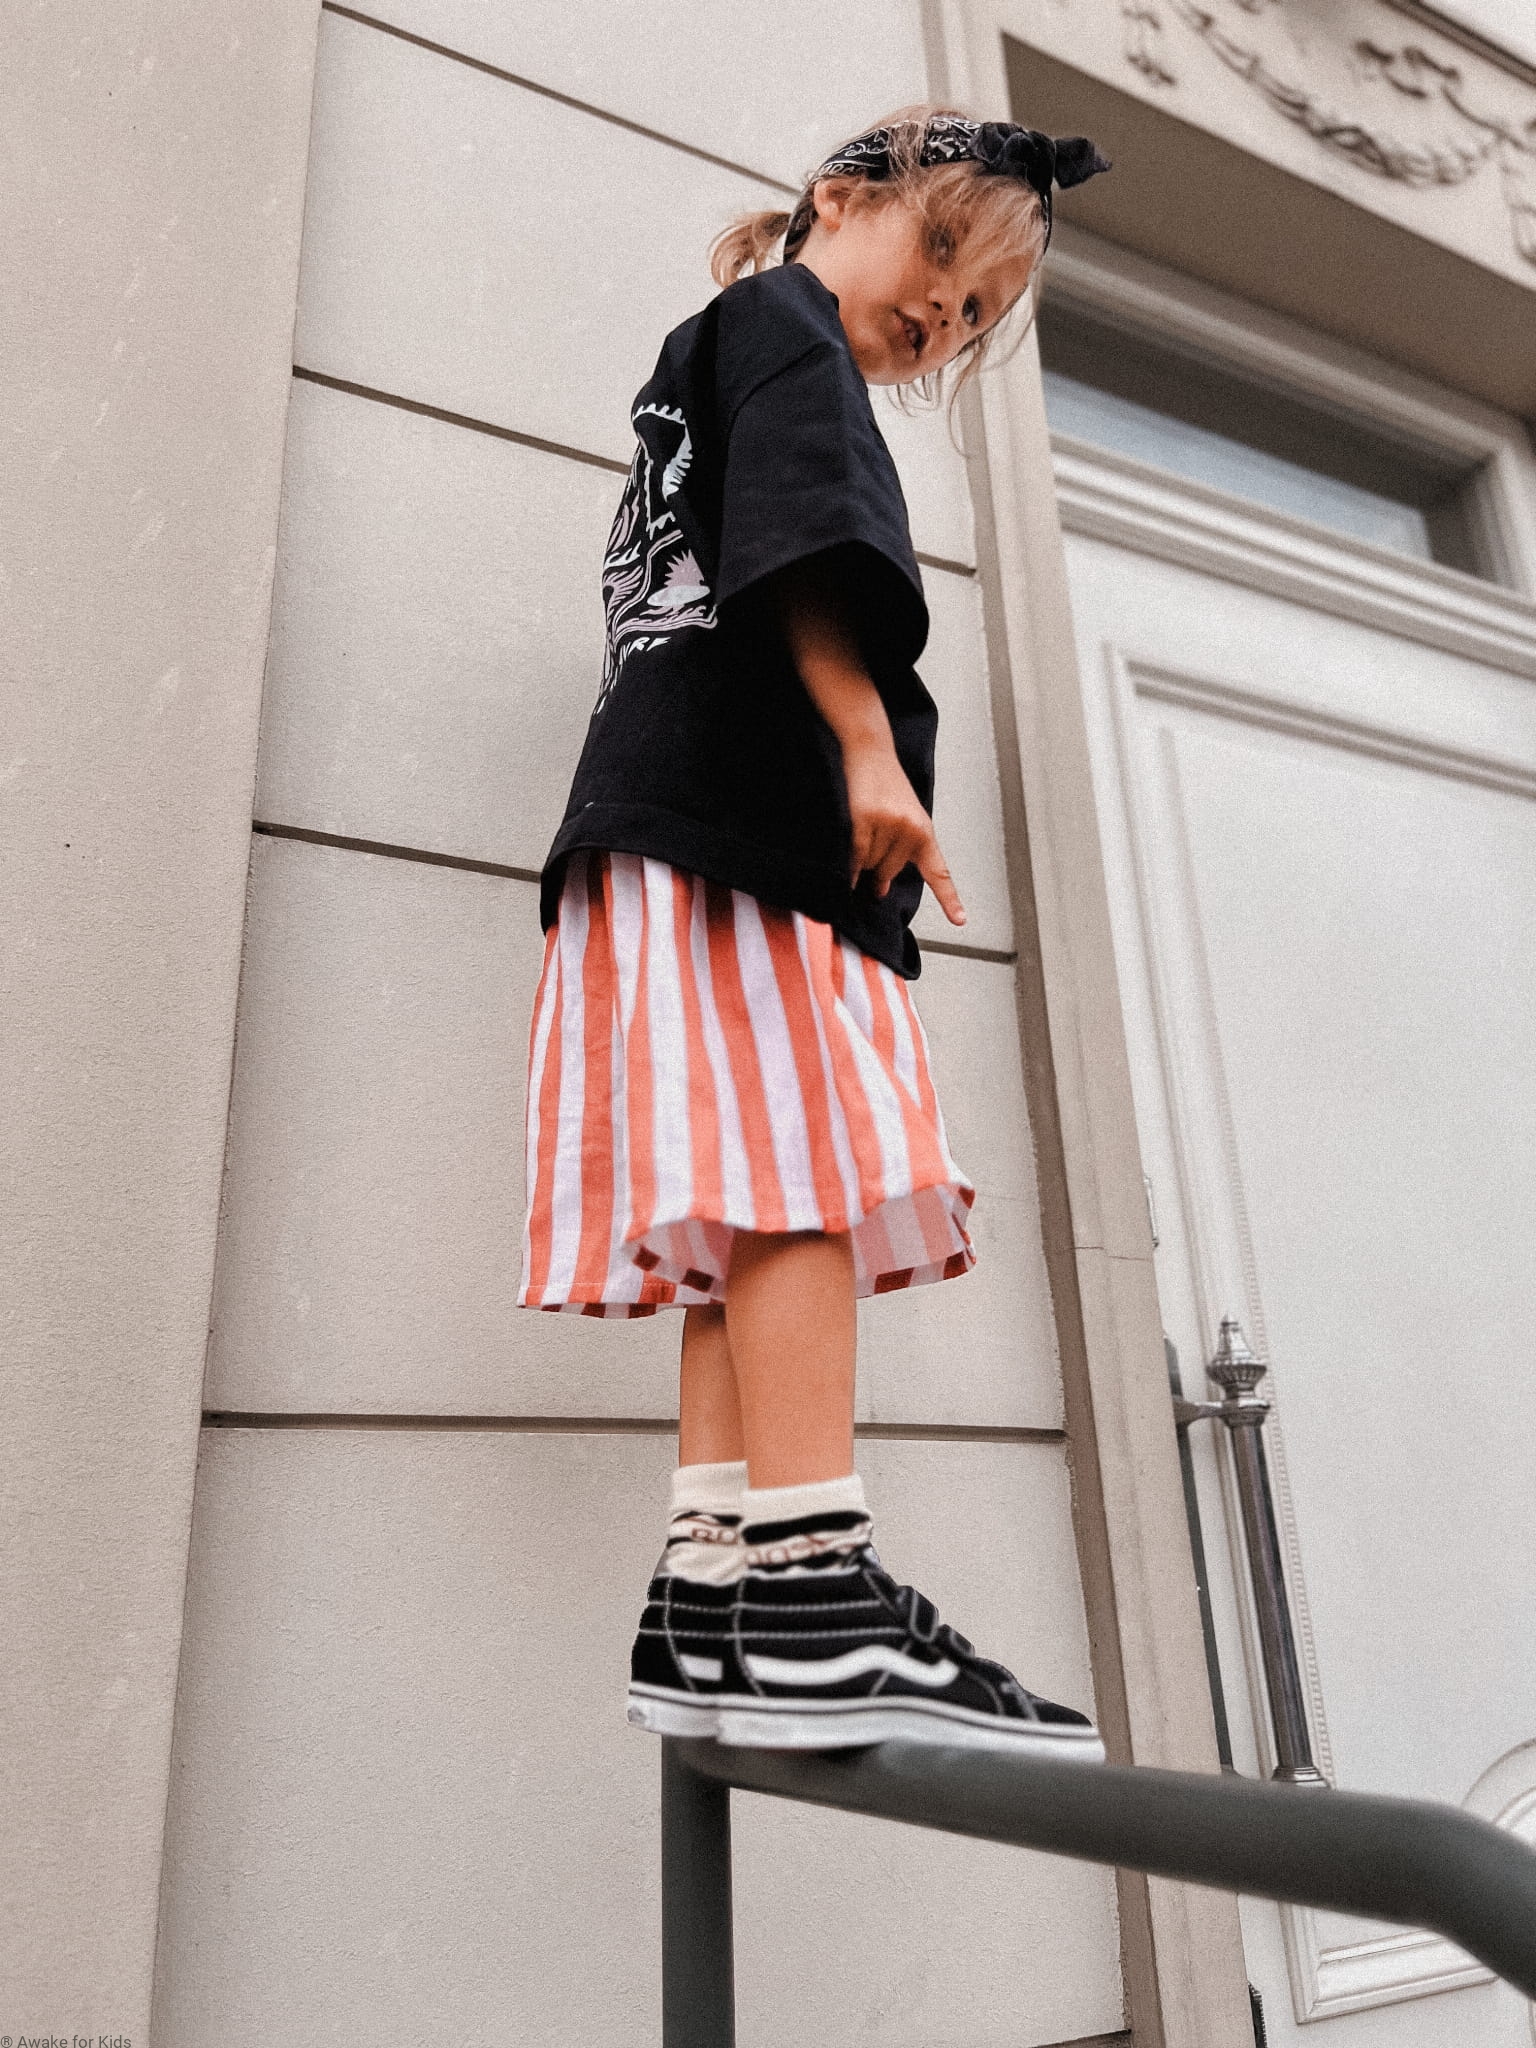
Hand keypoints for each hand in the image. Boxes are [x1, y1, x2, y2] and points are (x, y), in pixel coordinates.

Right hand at [843, 735, 966, 927]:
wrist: (871, 751)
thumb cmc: (885, 785)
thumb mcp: (903, 819)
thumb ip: (896, 855)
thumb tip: (879, 889)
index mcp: (925, 832)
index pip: (939, 872)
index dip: (950, 900)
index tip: (960, 921)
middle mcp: (911, 830)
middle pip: (888, 873)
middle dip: (875, 871)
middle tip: (869, 847)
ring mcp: (889, 825)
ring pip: (869, 866)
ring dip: (859, 860)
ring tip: (859, 832)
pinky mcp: (866, 819)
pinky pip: (857, 857)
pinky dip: (849, 870)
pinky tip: (845, 876)